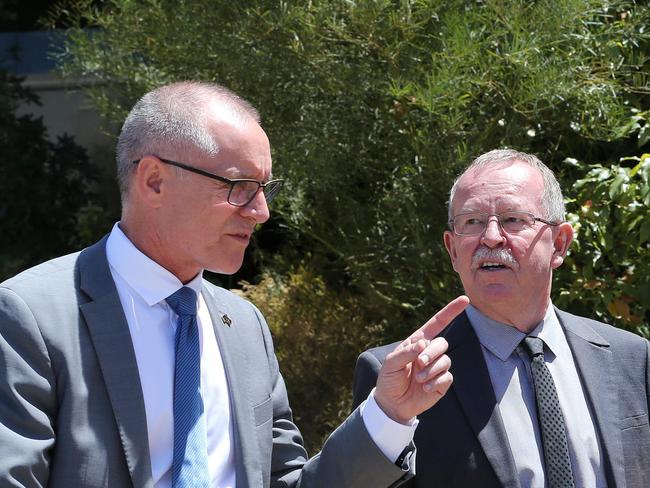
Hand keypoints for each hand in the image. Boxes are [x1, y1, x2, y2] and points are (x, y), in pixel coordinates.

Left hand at [374, 296, 468, 423]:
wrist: (392, 403)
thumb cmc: (389, 379)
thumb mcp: (391, 363)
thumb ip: (406, 352)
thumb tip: (423, 343)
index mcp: (417, 342)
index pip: (437, 323)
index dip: (451, 311)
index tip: (465, 299)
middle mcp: (429, 352)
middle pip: (442, 343)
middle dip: (432, 353)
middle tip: (419, 364)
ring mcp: (437, 367)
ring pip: (446, 360)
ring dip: (432, 369)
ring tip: (419, 379)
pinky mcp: (442, 382)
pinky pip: (447, 376)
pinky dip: (436, 382)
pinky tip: (425, 387)